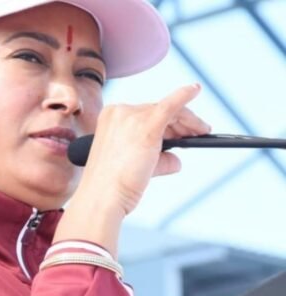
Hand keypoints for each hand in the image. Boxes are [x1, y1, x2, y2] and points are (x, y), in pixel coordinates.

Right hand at [80, 83, 209, 214]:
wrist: (103, 196)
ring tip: (202, 131)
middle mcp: (119, 112)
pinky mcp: (147, 127)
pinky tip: (195, 89)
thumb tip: (177, 160)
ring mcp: (131, 117)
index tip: (179, 131)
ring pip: (168, 110)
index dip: (166, 122)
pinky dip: (184, 95)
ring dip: (187, 120)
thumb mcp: (135, 166)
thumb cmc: (112, 186)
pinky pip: (171, 105)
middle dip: (180, 122)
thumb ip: (157, 159)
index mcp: (110, 118)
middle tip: (197, 132)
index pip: (144, 114)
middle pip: (157, 110)